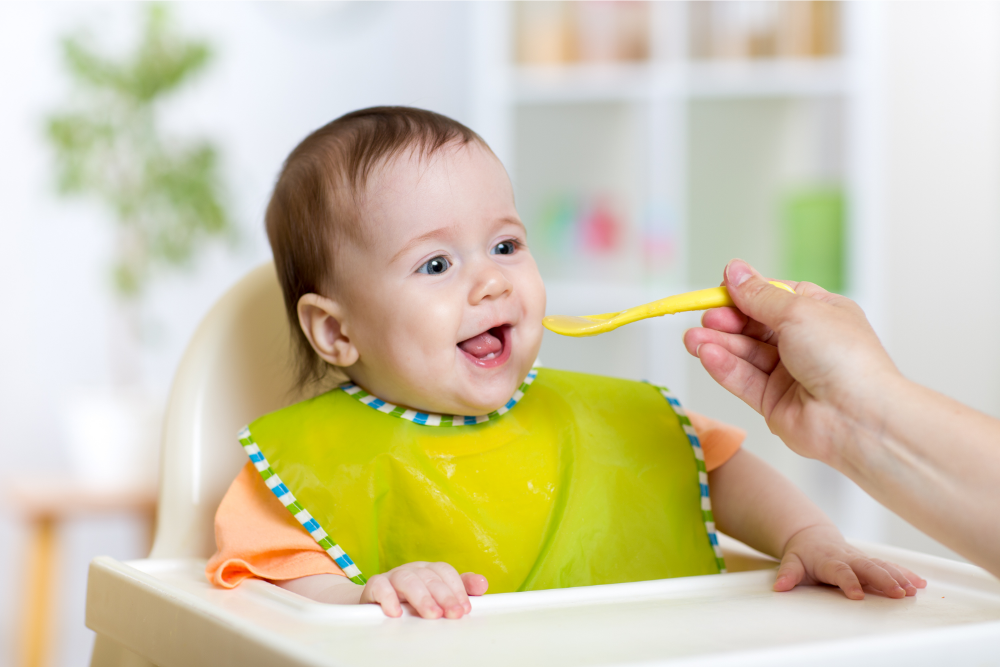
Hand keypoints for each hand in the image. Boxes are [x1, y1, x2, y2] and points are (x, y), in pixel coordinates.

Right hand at [359, 561, 488, 618]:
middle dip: (445, 596)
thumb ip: (460, 590)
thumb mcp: (438, 595)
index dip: (457, 588)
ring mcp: (393, 576)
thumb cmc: (411, 600)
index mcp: (429, 570)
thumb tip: (483, 584)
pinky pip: (380, 587)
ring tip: (432, 614)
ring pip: (408, 579)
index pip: (445, 572)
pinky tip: (396, 612)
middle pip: (430, 577)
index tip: (465, 608)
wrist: (376, 602)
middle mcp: (413, 569)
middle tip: (454, 614)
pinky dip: (388, 598)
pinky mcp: (374, 586)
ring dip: (422, 597)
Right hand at [682, 259, 901, 464]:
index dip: (745, 294)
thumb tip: (734, 270)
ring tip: (691, 339)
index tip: (719, 290)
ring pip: (745, 354)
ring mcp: (789, 374)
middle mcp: (805, 343)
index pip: (773, 298)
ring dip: (718, 344)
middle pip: (754, 327)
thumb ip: (759, 295)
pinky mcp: (774, 402)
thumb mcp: (798, 311)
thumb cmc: (843, 357)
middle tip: (706, 318)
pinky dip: (724, 367)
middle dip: (727, 321)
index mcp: (821, 314)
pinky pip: (743, 380)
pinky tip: (706, 355)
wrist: (858, 417)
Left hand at [775, 524, 925, 598]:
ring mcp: (861, 558)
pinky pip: (890, 566)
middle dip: (884, 579)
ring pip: (883, 566)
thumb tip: (780, 586)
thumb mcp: (791, 562)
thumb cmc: (803, 553)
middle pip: (868, 567)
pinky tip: (921, 583)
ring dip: (899, 577)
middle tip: (898, 593)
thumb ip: (787, 574)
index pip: (840, 571)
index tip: (857, 595)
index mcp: (829, 560)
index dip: (849, 582)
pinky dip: (906, 573)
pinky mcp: (870, 561)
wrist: (812, 536)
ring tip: (913, 590)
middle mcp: (848, 558)